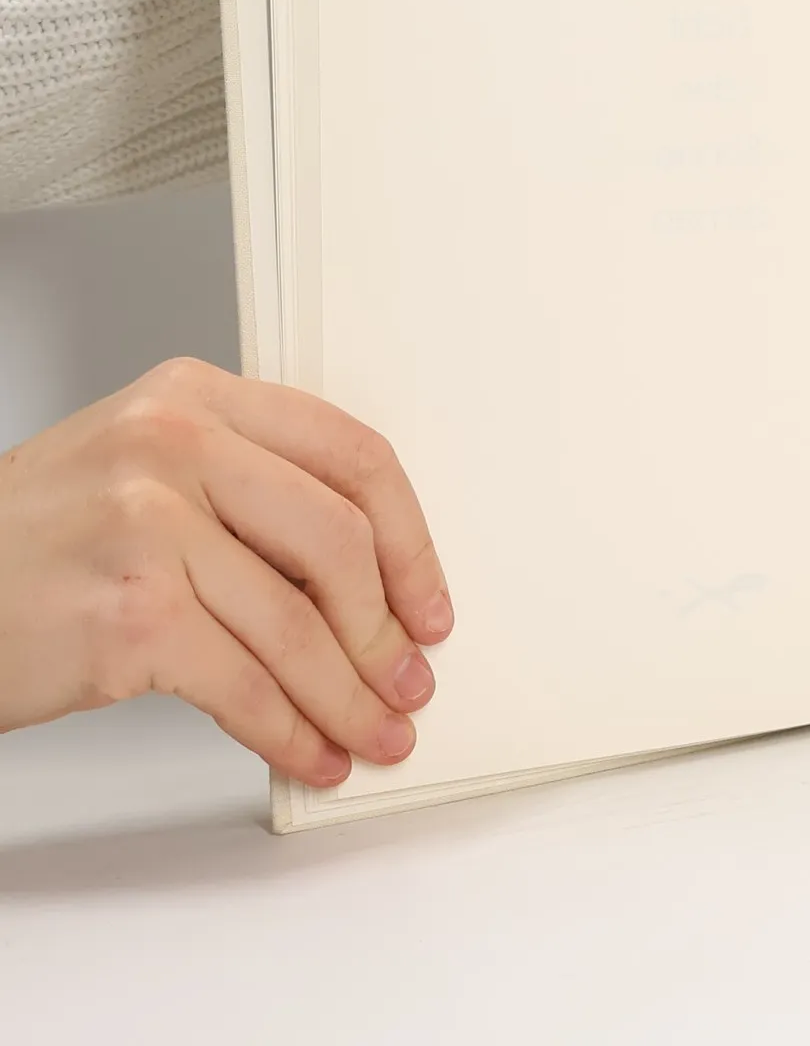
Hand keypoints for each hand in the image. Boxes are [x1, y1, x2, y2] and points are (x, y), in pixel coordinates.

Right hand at [0, 357, 451, 788]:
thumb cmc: (29, 542)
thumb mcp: (140, 471)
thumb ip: (247, 494)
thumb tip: (366, 586)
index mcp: (196, 397)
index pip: (353, 455)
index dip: (410, 538)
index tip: (428, 598)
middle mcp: (177, 445)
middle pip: (340, 540)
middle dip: (388, 627)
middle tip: (409, 676)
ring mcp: (150, 526)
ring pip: (298, 625)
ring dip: (350, 695)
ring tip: (375, 729)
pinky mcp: (129, 614)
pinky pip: (245, 685)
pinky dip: (290, 731)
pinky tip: (309, 753)